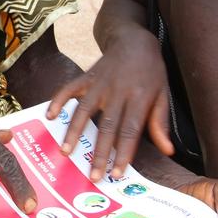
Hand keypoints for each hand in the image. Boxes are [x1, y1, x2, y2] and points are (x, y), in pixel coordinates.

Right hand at [47, 31, 172, 180]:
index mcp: (140, 98)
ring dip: (74, 131)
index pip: (130, 130)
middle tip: (93, 176)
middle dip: (99, 152)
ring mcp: (99, 83)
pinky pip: (70, 88)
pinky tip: (50, 116)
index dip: (124, 153)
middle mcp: (118, 91)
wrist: (135, 41)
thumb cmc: (151, 72)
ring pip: (85, 110)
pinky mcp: (86, 76)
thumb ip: (160, 123)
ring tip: (65, 152)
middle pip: (107, 126)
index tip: (117, 173)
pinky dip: (58, 100)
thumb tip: (168, 151)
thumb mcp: (163, 95)